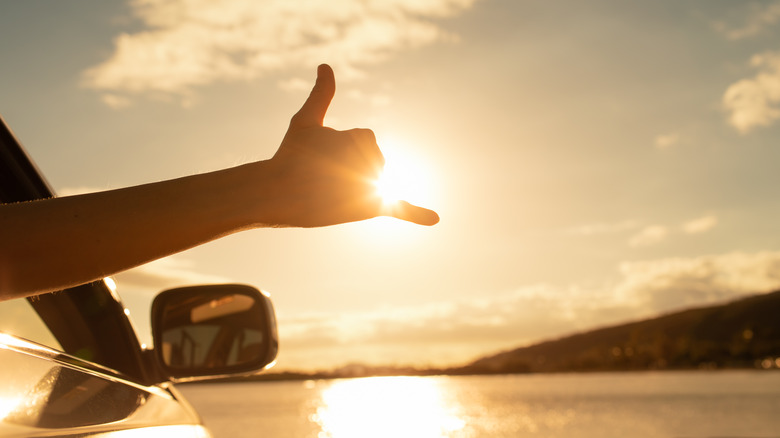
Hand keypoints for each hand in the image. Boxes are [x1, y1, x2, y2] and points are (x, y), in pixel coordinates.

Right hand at [267, 64, 438, 226]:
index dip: (338, 150)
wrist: (278, 193)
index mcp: (363, 138)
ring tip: (328, 190)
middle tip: (320, 176)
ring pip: (373, 181)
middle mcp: (373, 161)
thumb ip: (322, 94)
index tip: (319, 156)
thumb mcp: (307, 120)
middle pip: (370, 162)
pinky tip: (435, 219)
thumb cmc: (291, 154)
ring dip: (354, 185)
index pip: (362, 140)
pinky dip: (417, 214)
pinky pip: (399, 209)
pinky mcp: (370, 208)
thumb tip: (326, 65)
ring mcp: (373, 186)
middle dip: (347, 168)